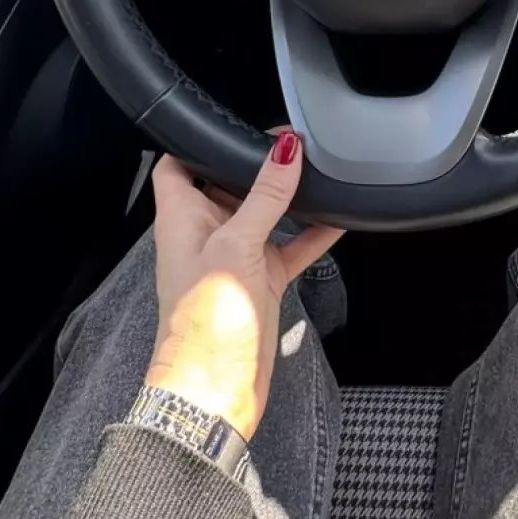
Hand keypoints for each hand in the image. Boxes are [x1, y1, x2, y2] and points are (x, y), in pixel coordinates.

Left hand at [146, 130, 342, 440]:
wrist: (213, 394)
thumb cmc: (206, 322)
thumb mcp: (237, 246)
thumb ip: (265, 196)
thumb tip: (285, 149)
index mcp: (181, 219)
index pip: (178, 166)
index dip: (200, 142)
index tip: (236, 124)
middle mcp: (205, 235)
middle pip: (227, 185)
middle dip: (257, 164)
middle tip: (294, 142)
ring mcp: (234, 259)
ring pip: (263, 215)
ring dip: (288, 197)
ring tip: (319, 170)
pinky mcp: (260, 283)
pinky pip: (289, 248)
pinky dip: (311, 233)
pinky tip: (339, 218)